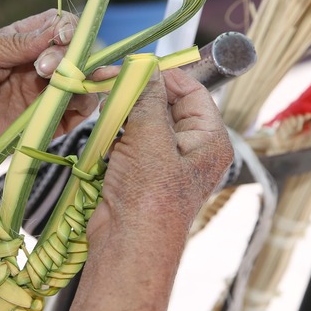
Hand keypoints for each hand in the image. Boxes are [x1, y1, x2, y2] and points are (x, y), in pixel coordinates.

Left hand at [0, 9, 94, 177]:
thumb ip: (16, 41)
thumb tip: (58, 30)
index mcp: (20, 43)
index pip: (57, 25)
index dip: (67, 26)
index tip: (62, 35)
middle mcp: (37, 67)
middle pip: (76, 51)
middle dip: (72, 53)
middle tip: (45, 68)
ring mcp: (44, 95)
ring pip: (83, 78)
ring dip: (82, 75)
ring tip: (62, 81)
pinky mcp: (49, 123)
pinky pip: (80, 109)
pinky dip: (86, 101)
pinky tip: (75, 97)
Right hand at [87, 68, 231, 244]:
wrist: (128, 246)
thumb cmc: (149, 198)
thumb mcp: (151, 139)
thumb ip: (148, 98)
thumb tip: (145, 68)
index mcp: (209, 140)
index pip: (192, 91)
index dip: (163, 75)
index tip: (134, 64)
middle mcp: (191, 148)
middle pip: (166, 103)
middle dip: (138, 90)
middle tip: (108, 77)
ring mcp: (165, 160)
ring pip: (144, 119)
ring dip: (123, 109)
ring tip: (102, 98)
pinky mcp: (141, 171)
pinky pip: (130, 138)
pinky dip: (115, 129)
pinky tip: (101, 124)